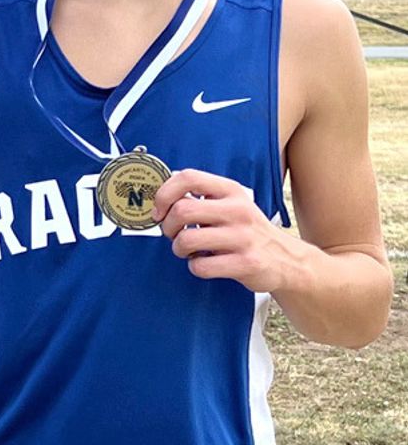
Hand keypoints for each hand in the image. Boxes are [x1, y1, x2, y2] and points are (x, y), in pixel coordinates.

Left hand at [153, 168, 301, 292]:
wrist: (285, 259)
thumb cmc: (247, 230)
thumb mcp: (230, 204)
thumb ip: (201, 197)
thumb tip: (162, 195)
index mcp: (231, 191)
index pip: (188, 178)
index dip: (164, 194)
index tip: (159, 211)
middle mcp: (238, 210)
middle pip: (182, 210)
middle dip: (167, 227)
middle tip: (172, 234)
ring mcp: (243, 237)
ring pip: (186, 240)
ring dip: (178, 249)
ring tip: (188, 251)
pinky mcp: (246, 263)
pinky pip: (200, 266)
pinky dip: (195, 267)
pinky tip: (205, 263)